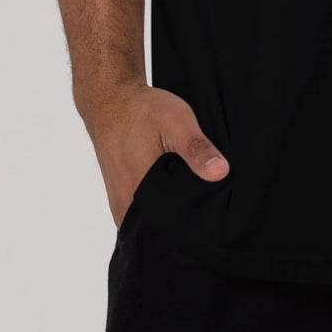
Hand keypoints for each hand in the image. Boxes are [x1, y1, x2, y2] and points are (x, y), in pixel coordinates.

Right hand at [78, 83, 230, 227]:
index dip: (192, 229)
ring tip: (193, 207)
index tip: (213, 225)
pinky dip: (157, 211)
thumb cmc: (142, 110)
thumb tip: (220, 172)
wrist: (111, 101)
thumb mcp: (176, 120)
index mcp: (139, 192)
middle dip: (182, 227)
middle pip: (159, 230)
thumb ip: (196, 148)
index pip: (169, 229)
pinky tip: (174, 197)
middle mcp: (126, 205)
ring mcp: (120, 204)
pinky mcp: (119, 198)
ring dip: (168, 219)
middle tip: (207, 215)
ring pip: (149, 224)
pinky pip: (140, 215)